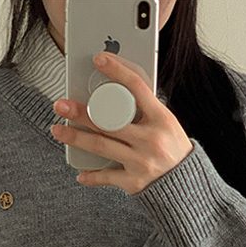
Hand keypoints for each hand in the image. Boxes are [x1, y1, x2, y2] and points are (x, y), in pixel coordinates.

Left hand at [49, 51, 193, 195]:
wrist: (187, 187)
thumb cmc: (173, 150)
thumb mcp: (167, 124)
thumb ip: (145, 111)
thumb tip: (114, 95)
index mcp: (161, 120)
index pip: (137, 88)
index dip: (117, 71)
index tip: (99, 59)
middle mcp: (150, 140)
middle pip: (108, 122)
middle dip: (80, 113)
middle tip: (60, 105)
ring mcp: (141, 162)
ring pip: (101, 147)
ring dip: (75, 138)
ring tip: (58, 130)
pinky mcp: (134, 183)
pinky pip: (107, 177)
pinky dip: (92, 175)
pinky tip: (80, 173)